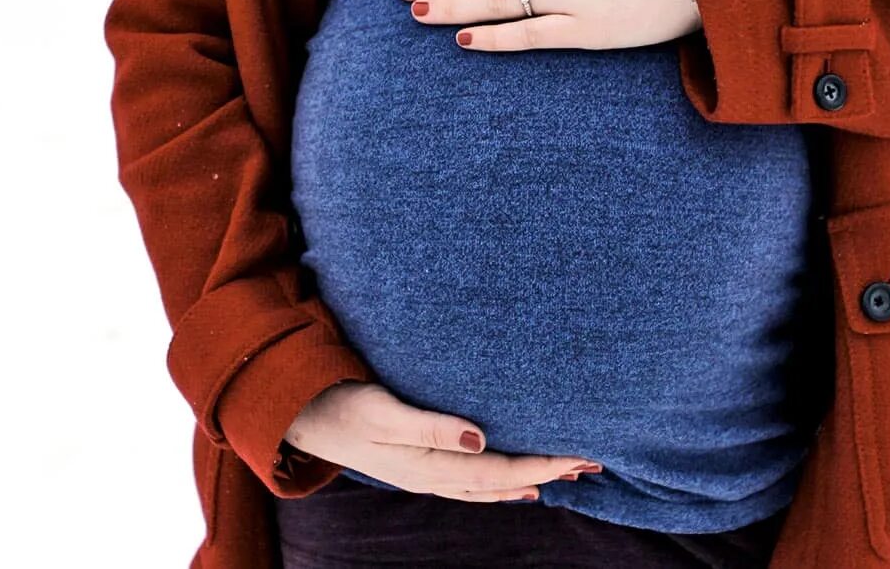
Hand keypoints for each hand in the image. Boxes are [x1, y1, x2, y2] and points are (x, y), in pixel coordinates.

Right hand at [284, 380, 602, 501]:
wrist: (299, 415)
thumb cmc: (340, 405)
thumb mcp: (383, 412)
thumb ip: (432, 427)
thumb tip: (482, 439)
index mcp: (428, 465)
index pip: (500, 469)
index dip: (542, 464)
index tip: (579, 455)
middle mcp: (432, 476)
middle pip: (502, 480)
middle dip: (548, 472)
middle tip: (591, 463)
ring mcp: (424, 474)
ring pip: (489, 484)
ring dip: (529, 478)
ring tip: (566, 473)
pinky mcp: (417, 463)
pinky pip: (470, 482)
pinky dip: (499, 483)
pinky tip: (514, 481)